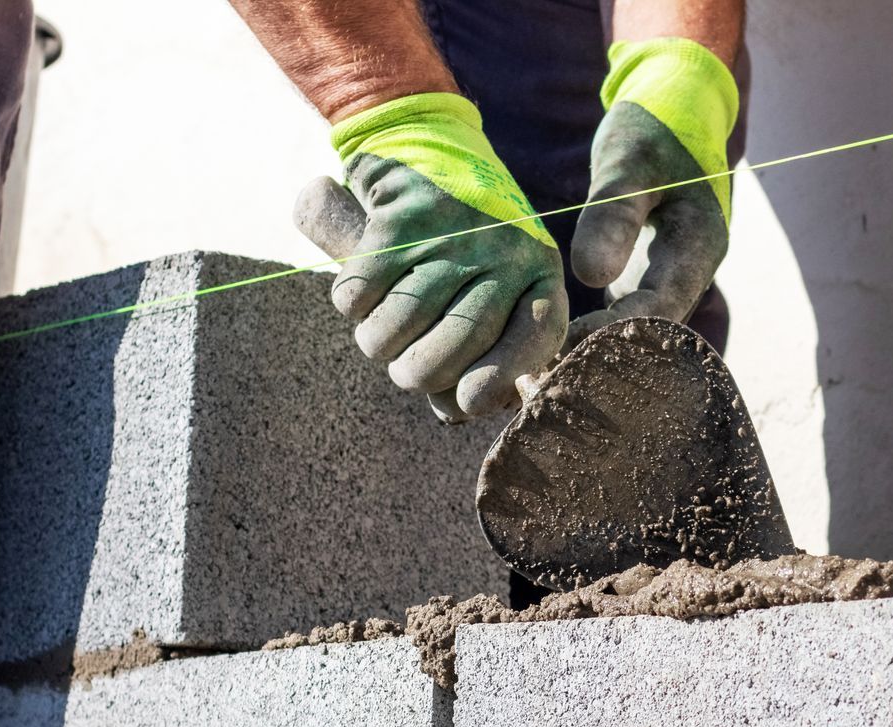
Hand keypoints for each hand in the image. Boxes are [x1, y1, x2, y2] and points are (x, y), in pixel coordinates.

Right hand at [296, 93, 568, 420]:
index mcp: (540, 273)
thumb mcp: (492, 288)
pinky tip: (359, 299)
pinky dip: (353, 305)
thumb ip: (482, 351)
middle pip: (461, 337)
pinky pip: (362, 290)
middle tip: (405, 373)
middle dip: (420, 371)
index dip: (499, 377)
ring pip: (402, 320)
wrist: (430, 150)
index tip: (468, 402)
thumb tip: (455, 411)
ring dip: (379, 342)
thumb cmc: (464, 250)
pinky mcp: (400, 217)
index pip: (534, 335)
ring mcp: (453, 231)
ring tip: (380, 337)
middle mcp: (505, 249)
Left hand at [569, 39, 739, 344]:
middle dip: (603, 353)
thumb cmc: (651, 128)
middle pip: (652, 331)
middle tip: (544, 372)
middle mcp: (692, 272)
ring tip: (543, 367)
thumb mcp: (628, 161)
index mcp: (701, 246)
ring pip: (639, 329)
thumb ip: (612, 215)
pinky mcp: (651, 276)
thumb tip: (590, 277)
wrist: (675, 109)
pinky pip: (627, 315)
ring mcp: (673, 277)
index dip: (614, 333)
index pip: (660, 308)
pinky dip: (594, 331)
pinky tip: (553, 343)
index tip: (563, 345)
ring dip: (597, 347)